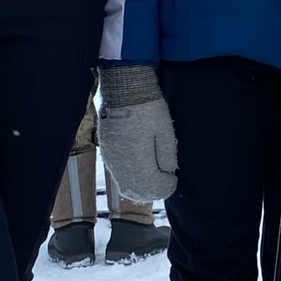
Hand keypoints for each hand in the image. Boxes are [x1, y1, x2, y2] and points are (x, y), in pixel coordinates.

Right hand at [97, 65, 177, 202]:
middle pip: (138, 190)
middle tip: (166, 179)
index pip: (153, 186)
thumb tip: (168, 171)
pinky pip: (118, 176)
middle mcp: (121, 164)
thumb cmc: (148, 107)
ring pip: (126, 186)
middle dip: (154, 189)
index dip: (166, 186)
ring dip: (141, 186)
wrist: (123, 89)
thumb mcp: (165, 130)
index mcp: (138, 159)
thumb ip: (167, 155)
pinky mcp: (106, 152)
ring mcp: (111, 159)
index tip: (173, 177)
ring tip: (154, 176)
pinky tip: (140, 170)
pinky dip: (130, 179)